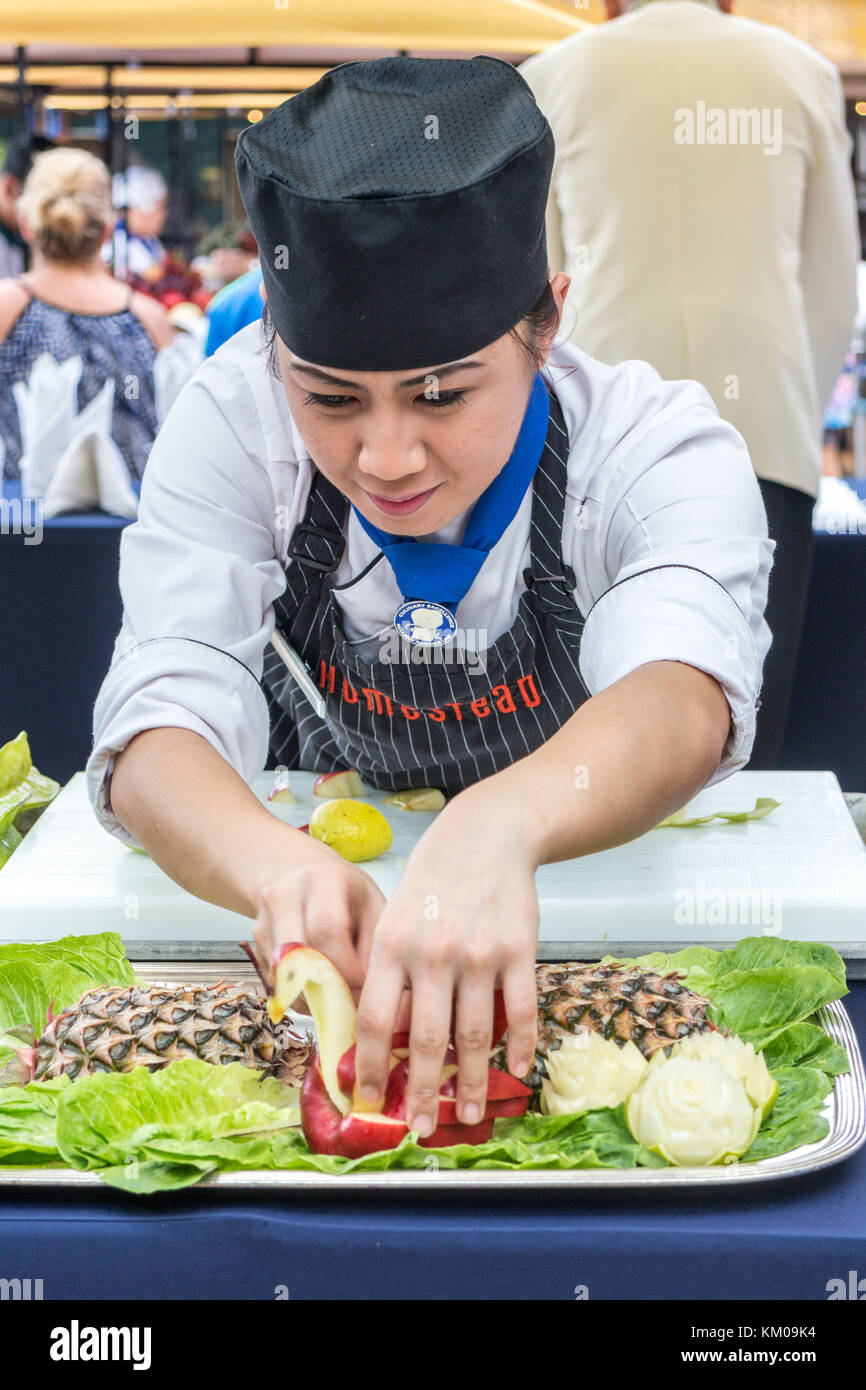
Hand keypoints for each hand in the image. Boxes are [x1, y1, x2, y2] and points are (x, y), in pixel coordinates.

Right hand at [252, 841, 385, 995]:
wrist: (305, 874)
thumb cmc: (347, 895)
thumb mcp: (372, 908)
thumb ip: (373, 949)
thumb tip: (369, 996)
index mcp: (322, 880)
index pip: (327, 930)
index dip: (347, 969)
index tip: (367, 989)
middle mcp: (284, 895)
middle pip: (299, 955)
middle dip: (329, 989)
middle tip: (353, 1004)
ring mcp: (264, 918)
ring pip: (283, 975)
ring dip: (312, 998)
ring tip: (338, 999)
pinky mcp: (255, 942)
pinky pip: (276, 981)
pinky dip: (300, 995)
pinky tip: (320, 989)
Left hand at [354, 787, 539, 1135]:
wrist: (485, 836)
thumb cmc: (432, 884)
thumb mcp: (393, 918)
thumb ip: (387, 974)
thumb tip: (383, 1039)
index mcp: (391, 946)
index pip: (374, 1021)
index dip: (369, 1068)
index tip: (367, 1100)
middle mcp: (433, 953)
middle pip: (427, 1040)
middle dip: (424, 1092)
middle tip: (422, 1128)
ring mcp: (479, 954)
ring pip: (475, 1034)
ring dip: (474, 1082)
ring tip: (473, 1113)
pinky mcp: (518, 950)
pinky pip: (521, 1011)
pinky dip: (521, 1046)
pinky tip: (516, 1069)